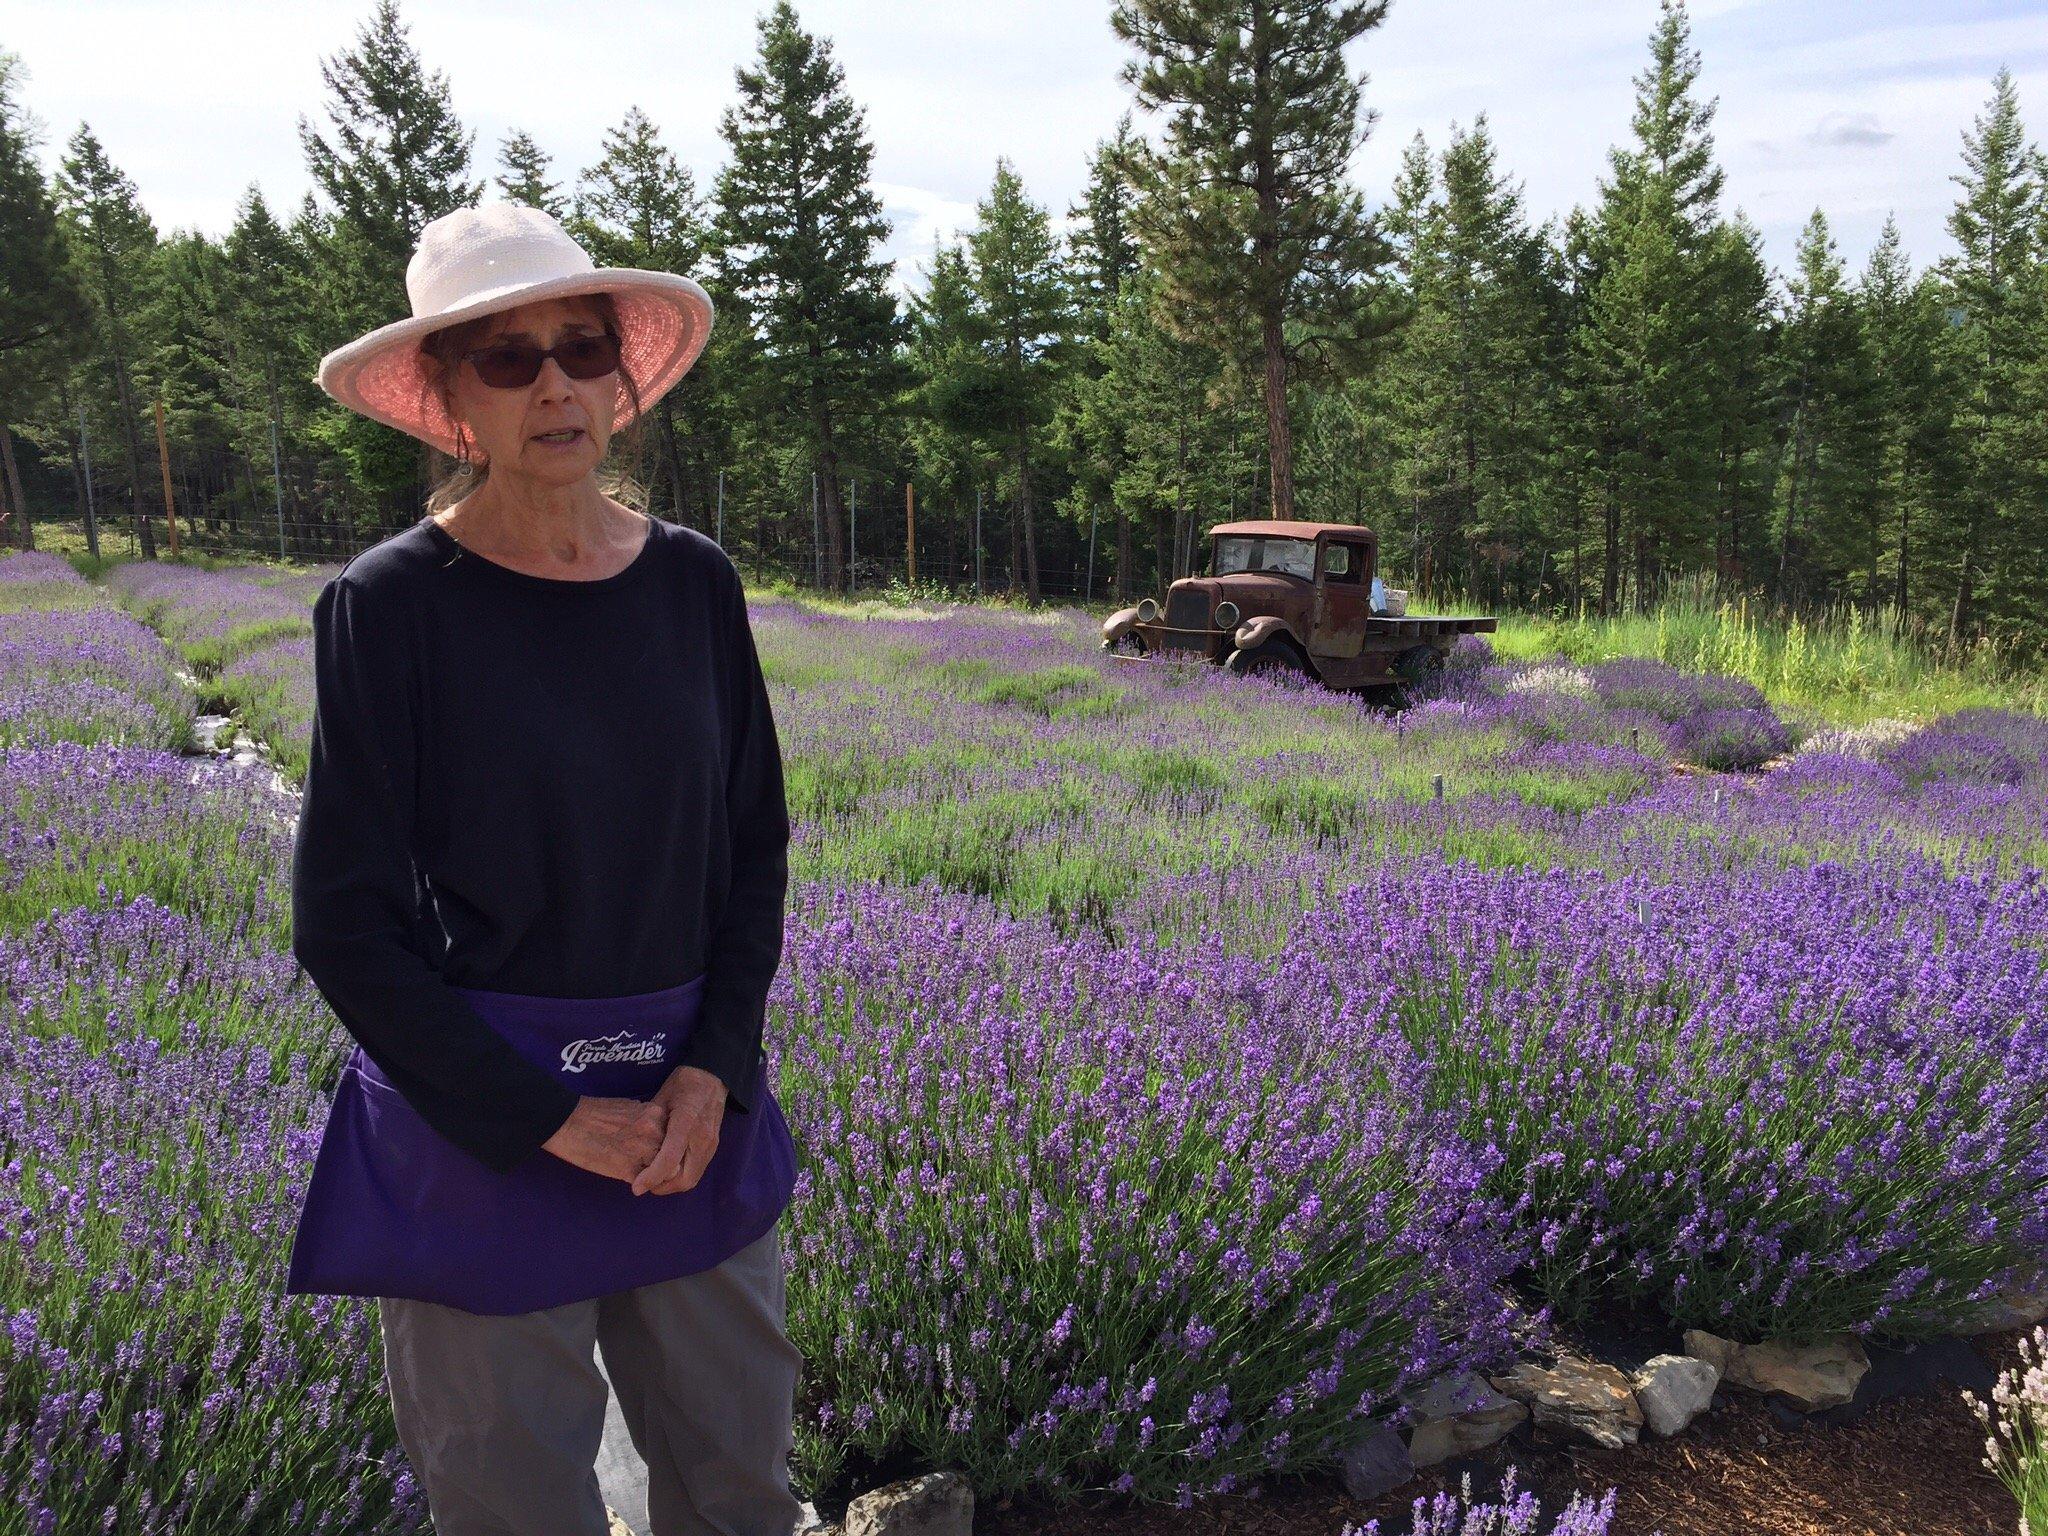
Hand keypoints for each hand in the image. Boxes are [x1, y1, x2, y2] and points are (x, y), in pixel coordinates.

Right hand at [541, 1096, 669, 1185]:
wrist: (567, 1122)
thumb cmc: (593, 1113)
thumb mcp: (628, 1107)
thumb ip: (646, 1119)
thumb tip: (657, 1131)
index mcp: (654, 1114)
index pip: (675, 1135)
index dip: (669, 1145)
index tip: (661, 1149)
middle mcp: (654, 1132)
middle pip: (674, 1154)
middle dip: (667, 1161)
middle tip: (653, 1164)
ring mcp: (643, 1152)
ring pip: (664, 1171)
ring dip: (656, 1174)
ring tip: (642, 1172)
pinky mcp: (629, 1170)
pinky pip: (645, 1183)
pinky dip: (641, 1183)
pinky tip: (629, 1178)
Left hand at [631, 1065, 726, 1195]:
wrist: (713, 1075)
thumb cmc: (683, 1083)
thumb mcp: (660, 1099)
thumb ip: (650, 1126)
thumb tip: (635, 1151)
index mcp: (686, 1124)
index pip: (669, 1160)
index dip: (651, 1177)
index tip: (636, 1188)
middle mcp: (702, 1139)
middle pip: (684, 1179)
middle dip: (663, 1187)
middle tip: (644, 1184)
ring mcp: (711, 1144)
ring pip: (693, 1178)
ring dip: (673, 1184)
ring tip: (654, 1179)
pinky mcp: (713, 1146)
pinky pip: (697, 1170)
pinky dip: (681, 1176)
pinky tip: (668, 1169)